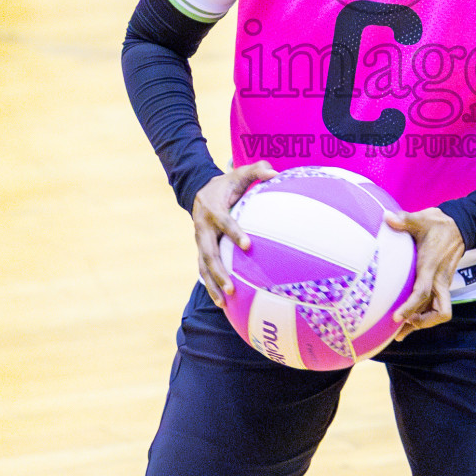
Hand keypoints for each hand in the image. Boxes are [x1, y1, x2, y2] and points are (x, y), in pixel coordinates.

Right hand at [190, 161, 275, 304]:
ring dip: (213, 285)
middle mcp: (203, 228)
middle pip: (209, 253)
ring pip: (203, 266)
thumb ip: (257, 170)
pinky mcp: (201, 251)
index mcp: (213, 209)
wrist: (200, 192)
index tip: (248, 245)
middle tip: (232, 287)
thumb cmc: (227, 184)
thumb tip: (276, 172)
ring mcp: (200, 242)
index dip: (234, 232)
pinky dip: (211, 287)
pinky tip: (223, 304)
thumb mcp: (240, 173)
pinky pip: (204, 271)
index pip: (224, 222)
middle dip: (219, 271)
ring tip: (224, 302)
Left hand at [385, 207, 466, 340]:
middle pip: (438, 311)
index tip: (396, 318)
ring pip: (437, 311)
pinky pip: (435, 305)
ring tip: (401, 333)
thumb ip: (404, 220)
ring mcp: (442, 283)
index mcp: (430, 266)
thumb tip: (387, 217)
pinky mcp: (442, 283)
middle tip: (400, 330)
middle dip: (421, 323)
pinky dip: (424, 314)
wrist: (461, 226)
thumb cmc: (439, 224)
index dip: (410, 307)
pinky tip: (409, 320)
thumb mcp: (422, 219)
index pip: (422, 292)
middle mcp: (439, 279)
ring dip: (422, 322)